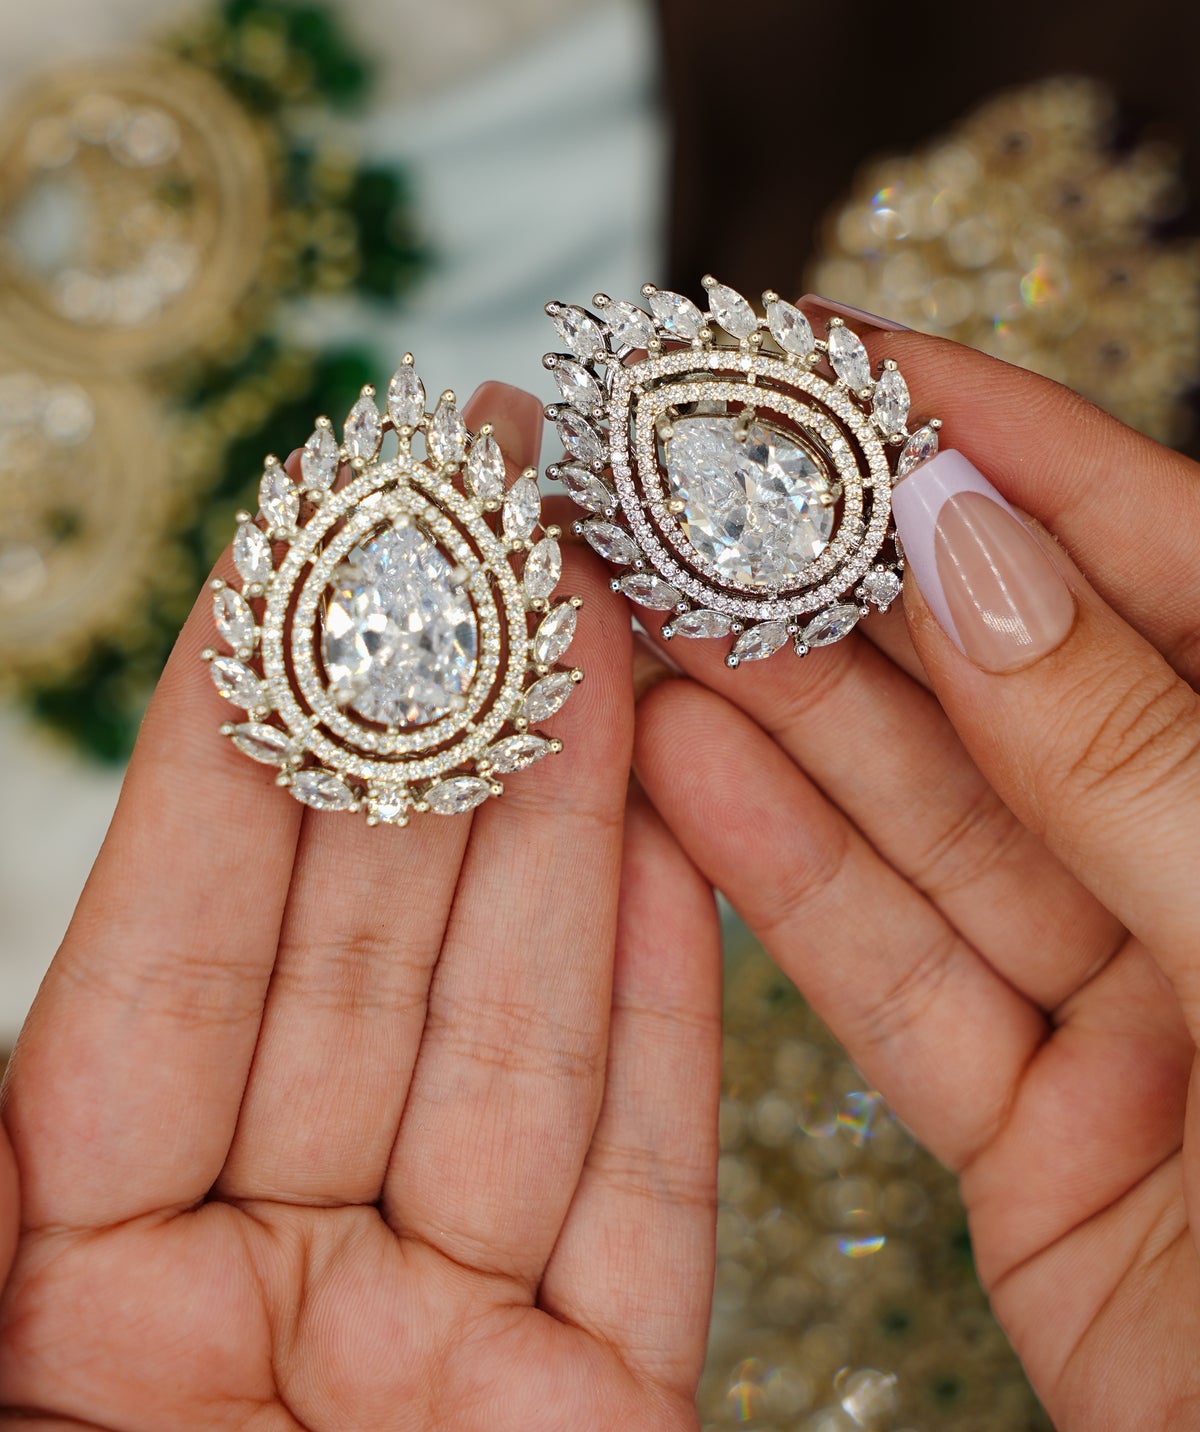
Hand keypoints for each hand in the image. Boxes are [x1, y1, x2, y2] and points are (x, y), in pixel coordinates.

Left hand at [0, 383, 721, 1431]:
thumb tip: (32, 951)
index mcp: (63, 1277)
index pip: (178, 932)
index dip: (250, 719)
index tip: (313, 527)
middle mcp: (258, 1288)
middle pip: (372, 942)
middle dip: (437, 708)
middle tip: (491, 501)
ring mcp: (439, 1354)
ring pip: (523, 1022)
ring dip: (571, 800)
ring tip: (602, 600)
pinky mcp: (597, 1426)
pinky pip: (646, 1177)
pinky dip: (665, 992)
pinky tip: (674, 820)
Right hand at [634, 306, 1199, 1431]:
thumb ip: (1122, 750)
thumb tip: (961, 538)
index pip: (1148, 555)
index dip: (985, 436)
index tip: (819, 355)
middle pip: (1001, 681)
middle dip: (834, 571)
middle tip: (670, 474)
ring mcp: (1134, 1005)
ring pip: (929, 824)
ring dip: (776, 711)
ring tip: (631, 597)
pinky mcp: (1040, 1140)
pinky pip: (898, 987)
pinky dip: (785, 884)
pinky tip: (676, 771)